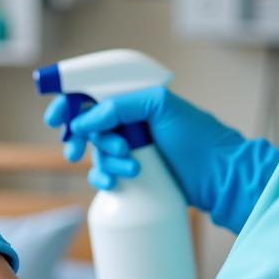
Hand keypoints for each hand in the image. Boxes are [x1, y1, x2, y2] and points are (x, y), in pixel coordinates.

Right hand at [43, 86, 278, 233]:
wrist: (222, 178)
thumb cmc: (200, 138)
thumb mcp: (161, 107)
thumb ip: (120, 106)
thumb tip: (84, 120)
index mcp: (136, 99)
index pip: (93, 95)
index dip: (70, 104)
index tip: (56, 118)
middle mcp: (131, 122)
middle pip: (88, 125)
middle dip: (81, 137)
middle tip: (75, 150)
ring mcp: (132, 148)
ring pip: (97, 152)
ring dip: (104, 160)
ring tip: (129, 166)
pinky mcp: (134, 174)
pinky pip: (105, 175)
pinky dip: (104, 179)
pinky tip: (113, 183)